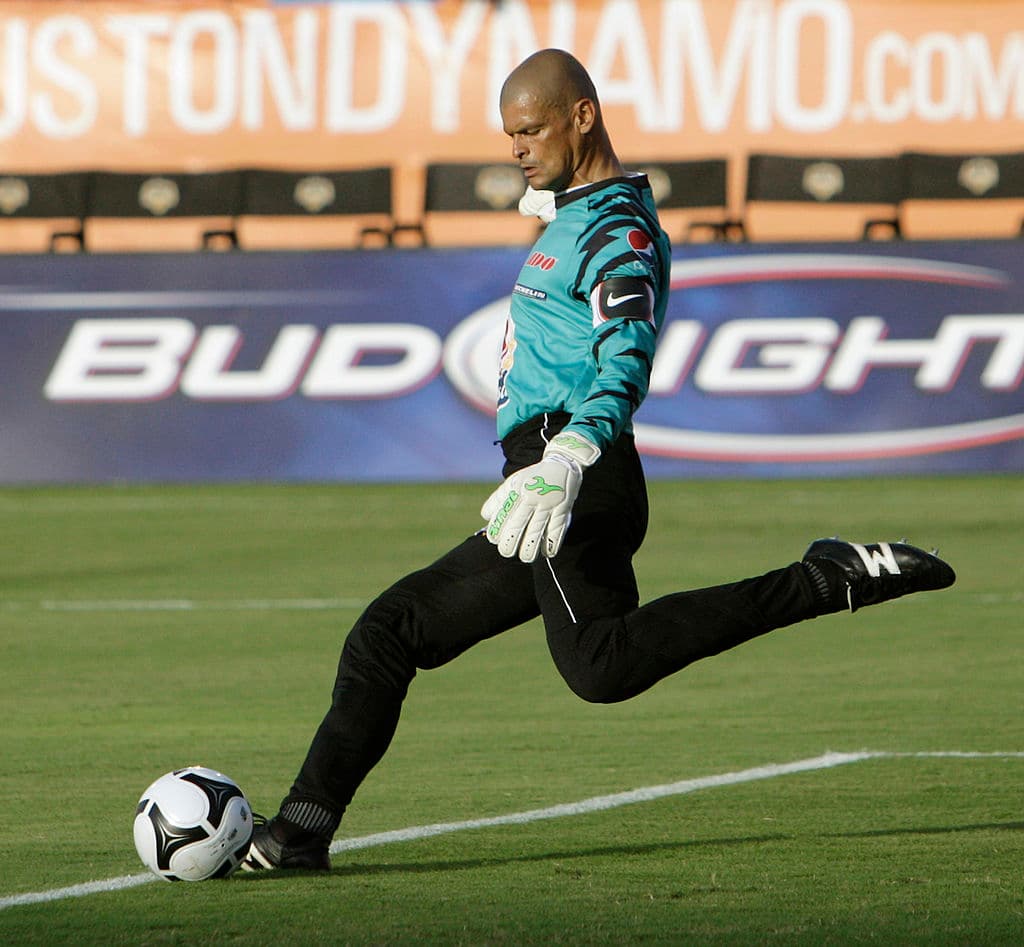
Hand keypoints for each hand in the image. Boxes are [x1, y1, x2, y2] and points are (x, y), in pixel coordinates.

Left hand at [481, 432, 599, 562]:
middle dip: (509, 545)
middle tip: (507, 552)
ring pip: (536, 533)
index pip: (502, 516)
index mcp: (517, 490)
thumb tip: (486, 517)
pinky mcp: (563, 510)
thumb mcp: (513, 482)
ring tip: (525, 557)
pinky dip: (551, 545)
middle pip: (517, 527)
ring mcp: (548, 504)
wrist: (562, 464)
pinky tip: (546, 553)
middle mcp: (531, 498)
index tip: (495, 539)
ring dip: (529, 549)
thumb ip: (498, 499)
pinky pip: (556, 532)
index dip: (497, 531)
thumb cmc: (533, 478)